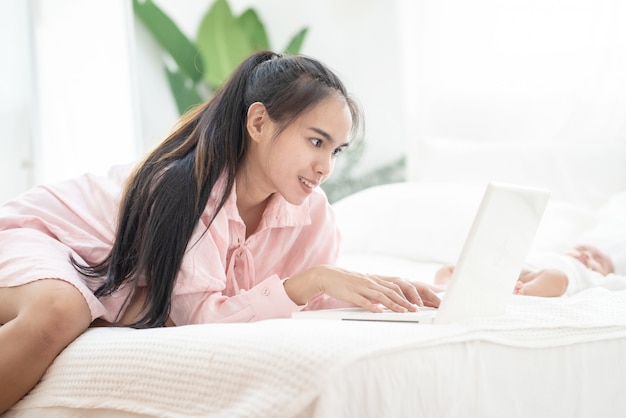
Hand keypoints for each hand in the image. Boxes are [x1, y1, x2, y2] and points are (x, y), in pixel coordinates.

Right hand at [285, 265, 439, 312]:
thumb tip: (387, 302)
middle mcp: (371, 282)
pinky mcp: (351, 294)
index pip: (396, 287)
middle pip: (393, 291)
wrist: (327, 275)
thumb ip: (375, 292)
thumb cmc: (346, 282)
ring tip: (404, 312)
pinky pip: (363, 301)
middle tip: (417, 309)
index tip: (419, 304)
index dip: (408, 295)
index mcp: (375, 280)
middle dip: (406, 301)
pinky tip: (379, 311)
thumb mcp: (363, 286)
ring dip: (394, 304)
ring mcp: (362, 287)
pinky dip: (372, 306)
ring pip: (381, 296)